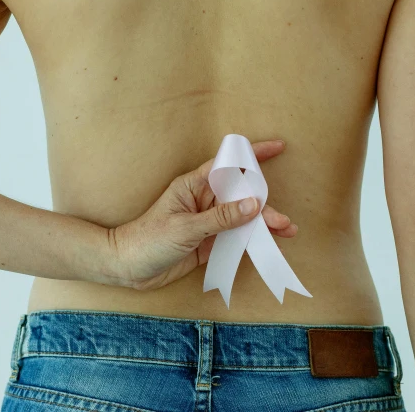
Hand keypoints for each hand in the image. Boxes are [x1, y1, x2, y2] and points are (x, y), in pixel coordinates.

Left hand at [107, 139, 296, 289]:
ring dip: (264, 224)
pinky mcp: (210, 243)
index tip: (278, 147)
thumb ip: (220, 218)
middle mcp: (204, 201)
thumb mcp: (185, 228)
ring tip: (286, 232)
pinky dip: (254, 240)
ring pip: (243, 218)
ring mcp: (209, 222)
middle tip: (282, 220)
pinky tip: (268, 246)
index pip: (227, 164)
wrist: (128, 268)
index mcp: (194, 186)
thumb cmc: (148, 240)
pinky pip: (236, 237)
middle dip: (265, 203)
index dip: (252, 155)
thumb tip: (254, 204)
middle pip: (241, 195)